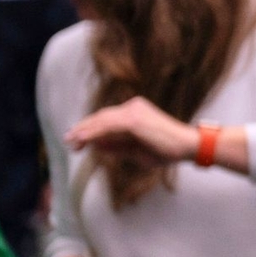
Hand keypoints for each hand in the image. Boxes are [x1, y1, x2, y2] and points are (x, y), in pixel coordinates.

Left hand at [64, 97, 196, 166]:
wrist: (187, 146)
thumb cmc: (166, 150)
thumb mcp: (136, 150)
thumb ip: (116, 147)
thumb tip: (95, 146)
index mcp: (135, 111)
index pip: (106, 118)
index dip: (89, 128)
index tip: (76, 140)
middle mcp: (133, 106)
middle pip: (101, 116)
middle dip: (83, 129)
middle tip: (68, 141)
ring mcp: (133, 111)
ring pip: (101, 120)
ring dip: (84, 131)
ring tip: (71, 141)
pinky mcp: (133, 119)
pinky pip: (107, 126)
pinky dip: (92, 133)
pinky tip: (82, 140)